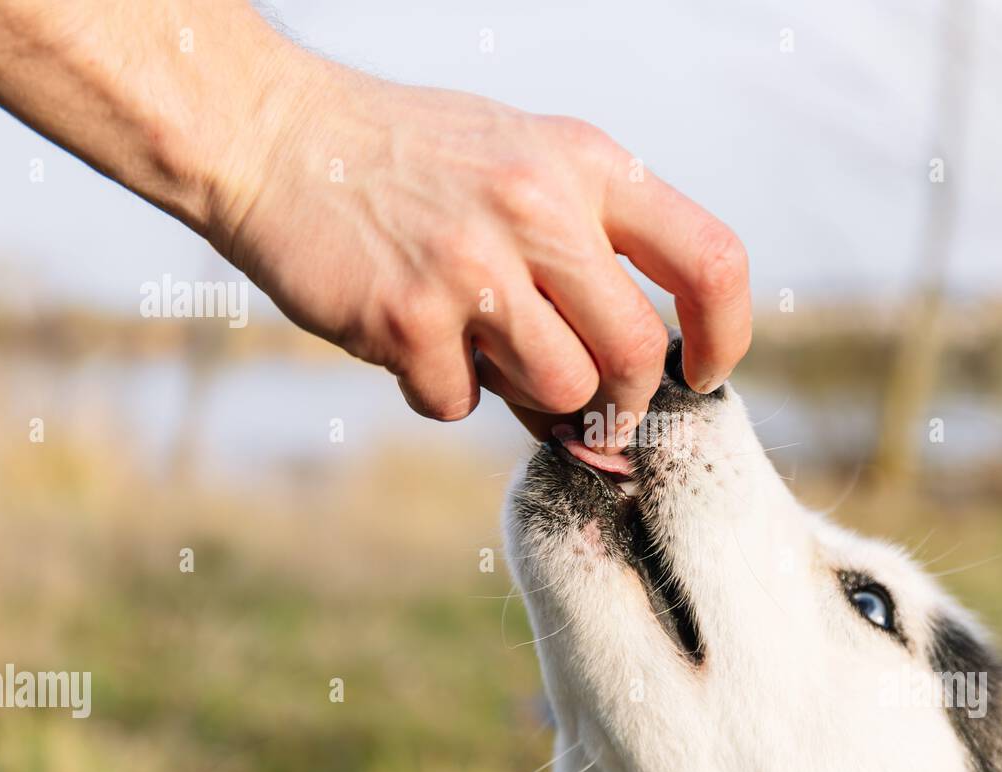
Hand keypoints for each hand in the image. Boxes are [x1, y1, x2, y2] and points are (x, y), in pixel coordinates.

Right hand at [210, 58, 751, 447]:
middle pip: (638, 356)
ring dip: (527, 394)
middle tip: (588, 402)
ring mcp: (471, 264)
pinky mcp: (406, 317)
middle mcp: (539, 208)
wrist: (276, 137)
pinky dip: (441, 389)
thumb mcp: (523, 169)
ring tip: (480, 344)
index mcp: (586, 164)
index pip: (709, 259)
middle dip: (621, 400)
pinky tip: (411, 337)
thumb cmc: (416, 166)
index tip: (705, 371)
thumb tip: (620, 399)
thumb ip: (584, 261)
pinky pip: (461, 404)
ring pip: (561, 392)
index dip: (725, 334)